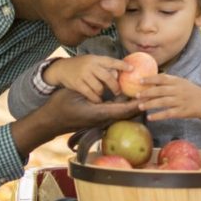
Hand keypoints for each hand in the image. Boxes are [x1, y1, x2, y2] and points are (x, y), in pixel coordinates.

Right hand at [10, 88, 140, 156]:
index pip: (124, 110)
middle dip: (139, 103)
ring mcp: (101, 120)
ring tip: (142, 93)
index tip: (148, 96)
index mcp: (100, 114)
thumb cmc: (61, 105)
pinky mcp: (98, 119)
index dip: (137, 103)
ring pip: (122, 113)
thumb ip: (94, 89)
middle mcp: (103, 119)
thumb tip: (110, 79)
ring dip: (132, 104)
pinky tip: (127, 94)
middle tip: (150, 92)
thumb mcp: (77, 93)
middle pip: (127, 113)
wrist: (51, 120)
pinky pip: (114, 111)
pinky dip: (123, 104)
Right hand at [44, 55, 129, 102]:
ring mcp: (83, 75)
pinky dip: (95, 98)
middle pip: (108, 77)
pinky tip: (97, 99)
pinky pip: (90, 94)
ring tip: (104, 94)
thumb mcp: (93, 63)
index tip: (132, 69)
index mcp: (96, 59)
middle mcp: (90, 65)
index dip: (122, 65)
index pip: (112, 61)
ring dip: (104, 93)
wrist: (61, 69)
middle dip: (115, 86)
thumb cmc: (81, 66)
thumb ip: (105, 68)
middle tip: (118, 92)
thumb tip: (119, 75)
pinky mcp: (77, 84)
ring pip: (100, 87)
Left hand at [135, 74, 200, 124]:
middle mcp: (178, 90)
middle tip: (136, 95)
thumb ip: (168, 81)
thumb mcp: (181, 82)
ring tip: (140, 106)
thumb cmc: (190, 91)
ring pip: (162, 103)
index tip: (140, 81)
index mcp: (177, 81)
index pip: (162, 78)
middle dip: (147, 93)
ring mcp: (180, 101)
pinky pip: (167, 114)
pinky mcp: (181, 112)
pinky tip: (150, 117)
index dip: (150, 79)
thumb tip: (152, 78)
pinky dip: (158, 116)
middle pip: (160, 91)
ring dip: (150, 104)